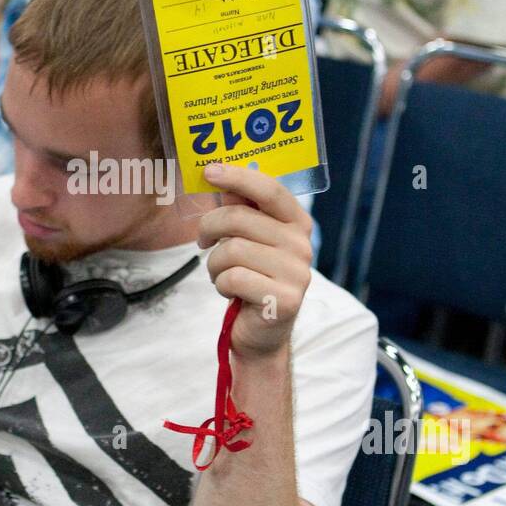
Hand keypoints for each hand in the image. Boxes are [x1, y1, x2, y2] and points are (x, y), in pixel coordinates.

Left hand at [197, 162, 312, 359]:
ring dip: (214, 264)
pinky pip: (234, 278)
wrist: (262, 334)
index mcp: (296, 223)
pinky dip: (221, 285)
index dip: (238, 177)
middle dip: (209, 228)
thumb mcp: (246, 240)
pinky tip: (231, 292)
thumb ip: (238, 209)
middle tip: (203, 242)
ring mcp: (297, 273)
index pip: (269, 189)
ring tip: (221, 274)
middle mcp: (302, 244)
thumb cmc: (251, 279)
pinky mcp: (285, 300)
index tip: (209, 171)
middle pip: (239, 218)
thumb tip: (220, 179)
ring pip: (232, 250)